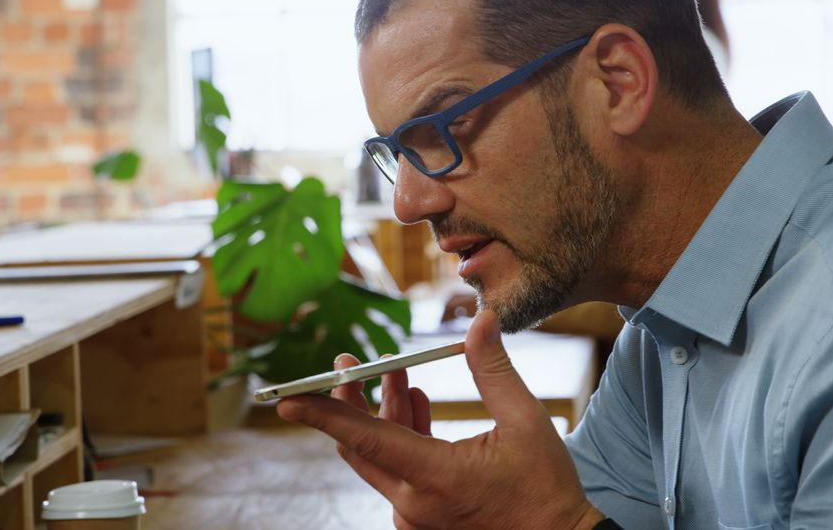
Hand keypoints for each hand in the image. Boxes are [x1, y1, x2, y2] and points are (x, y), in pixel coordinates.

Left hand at [277, 310, 605, 528]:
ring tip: (396, 373)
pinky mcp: (422, 516)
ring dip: (383, 414)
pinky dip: (401, 436)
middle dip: (350, 400)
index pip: (365, 440)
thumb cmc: (545, 487)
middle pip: (362, 445)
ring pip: (379, 456)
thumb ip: (494, 371)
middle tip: (347, 362)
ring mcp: (415, 513)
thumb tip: (481, 321)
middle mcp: (414, 502)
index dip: (323, 416)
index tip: (287, 401)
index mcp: (435, 478)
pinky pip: (397, 470)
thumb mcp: (526, 422)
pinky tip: (416, 402)